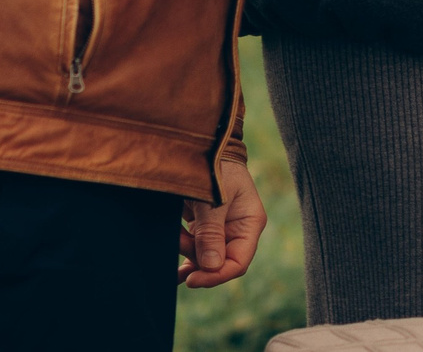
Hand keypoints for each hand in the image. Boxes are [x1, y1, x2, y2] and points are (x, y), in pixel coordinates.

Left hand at [179, 155, 266, 287]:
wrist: (202, 141)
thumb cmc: (214, 165)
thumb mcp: (213, 199)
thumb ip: (212, 232)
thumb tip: (212, 267)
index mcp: (250, 222)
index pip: (238, 262)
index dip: (217, 275)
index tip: (193, 280)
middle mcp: (237, 228)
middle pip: (218, 261)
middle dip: (195, 257)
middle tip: (177, 241)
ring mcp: (220, 227)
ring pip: (203, 255)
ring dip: (186, 250)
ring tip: (173, 234)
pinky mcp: (204, 223)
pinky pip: (194, 246)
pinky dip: (182, 252)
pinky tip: (173, 266)